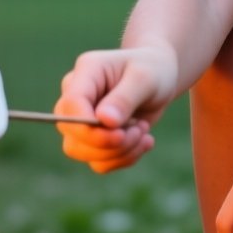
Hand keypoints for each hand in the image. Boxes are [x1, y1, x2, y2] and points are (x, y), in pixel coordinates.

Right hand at [56, 45, 176, 173]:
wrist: (161, 78)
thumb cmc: (152, 70)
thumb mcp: (145, 78)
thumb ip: (124, 98)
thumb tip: (103, 121)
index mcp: (86, 72)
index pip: (70, 105)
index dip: (88, 127)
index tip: (120, 134)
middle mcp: (76, 97)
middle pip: (71, 132)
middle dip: (108, 142)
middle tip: (140, 129)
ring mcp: (81, 119)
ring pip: (81, 151)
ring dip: (119, 152)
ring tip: (143, 131)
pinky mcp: (93, 138)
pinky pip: (98, 162)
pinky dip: (124, 158)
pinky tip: (144, 141)